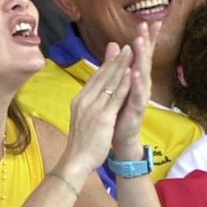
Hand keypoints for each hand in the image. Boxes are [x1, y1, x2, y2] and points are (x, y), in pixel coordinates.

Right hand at [65, 42, 133, 171]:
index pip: (95, 78)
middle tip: (126, 45)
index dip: (107, 64)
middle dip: (116, 59)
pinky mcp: (102, 117)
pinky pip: (115, 97)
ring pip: (110, 83)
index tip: (116, 51)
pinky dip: (123, 84)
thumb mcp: (82, 118)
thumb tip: (91, 94)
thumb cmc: (80, 143)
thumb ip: (88, 104)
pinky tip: (130, 73)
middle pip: (102, 76)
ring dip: (121, 65)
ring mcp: (93, 108)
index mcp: (80, 100)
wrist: (75, 160)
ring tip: (131, 51)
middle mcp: (85, 100)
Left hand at [112, 21, 161, 159]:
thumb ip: (118, 65)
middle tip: (148, 24)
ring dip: (142, 58)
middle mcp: (142, 85)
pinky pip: (137, 95)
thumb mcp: (118, 84)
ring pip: (143, 74)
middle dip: (147, 42)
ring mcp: (141, 97)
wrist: (120, 138)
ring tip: (140, 43)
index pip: (142, 54)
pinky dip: (136, 84)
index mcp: (136, 78)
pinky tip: (135, 73)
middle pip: (146, 59)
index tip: (149, 21)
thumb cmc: (121, 110)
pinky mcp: (137, 109)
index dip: (146, 38)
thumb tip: (115, 44)